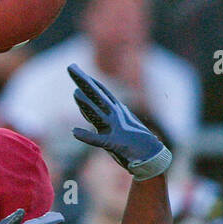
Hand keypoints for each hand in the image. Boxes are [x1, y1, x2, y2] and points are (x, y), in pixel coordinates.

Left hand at [68, 63, 171, 180]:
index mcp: (116, 111)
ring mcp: (114, 129)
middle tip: (71, 67)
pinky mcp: (114, 144)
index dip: (87, 81)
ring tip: (75, 93)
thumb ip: (97, 115)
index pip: (99, 92)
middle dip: (83, 82)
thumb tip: (85, 106)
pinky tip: (74, 132)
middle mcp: (115, 116)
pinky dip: (87, 136)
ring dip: (86, 104)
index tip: (75, 69)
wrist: (151, 156)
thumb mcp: (115, 124)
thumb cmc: (132, 139)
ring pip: (97, 114)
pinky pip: (98, 140)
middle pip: (96, 97)